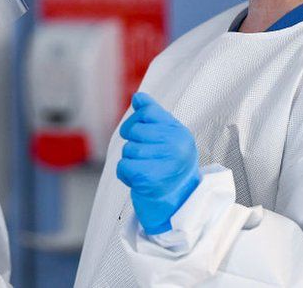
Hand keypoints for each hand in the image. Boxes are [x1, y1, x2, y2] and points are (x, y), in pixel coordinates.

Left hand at [117, 92, 200, 234]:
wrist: (179, 206)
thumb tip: (138, 97)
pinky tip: (140, 181)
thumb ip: (153, 116)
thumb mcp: (168, 138)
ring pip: (127, 150)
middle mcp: (175, 146)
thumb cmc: (171, 168)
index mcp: (180, 133)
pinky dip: (126, 175)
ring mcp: (163, 163)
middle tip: (148, 159)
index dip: (135, 123)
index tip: (141, 135)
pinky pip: (122, 166)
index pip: (146, 112)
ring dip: (131, 162)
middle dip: (134, 144)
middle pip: (133, 131)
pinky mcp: (148, 179)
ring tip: (147, 171)